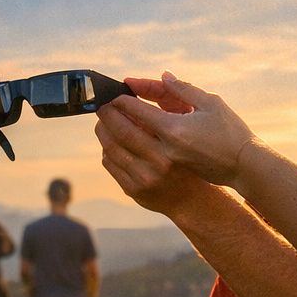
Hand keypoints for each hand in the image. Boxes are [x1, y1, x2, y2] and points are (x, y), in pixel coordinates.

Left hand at [95, 96, 222, 217]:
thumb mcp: (188, 130)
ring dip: (103, 131)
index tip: (114, 96)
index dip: (123, 103)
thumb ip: (166, 108)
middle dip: (107, 115)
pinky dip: (107, 150)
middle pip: (121, 131)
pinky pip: (111, 164)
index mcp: (174, 142)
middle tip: (102, 105)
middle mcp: (159, 160)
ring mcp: (144, 177)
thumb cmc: (193, 157)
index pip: (140, 116)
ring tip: (103, 122)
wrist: (194, 200)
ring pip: (111, 148)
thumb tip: (135, 96)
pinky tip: (111, 143)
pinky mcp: (134, 190)